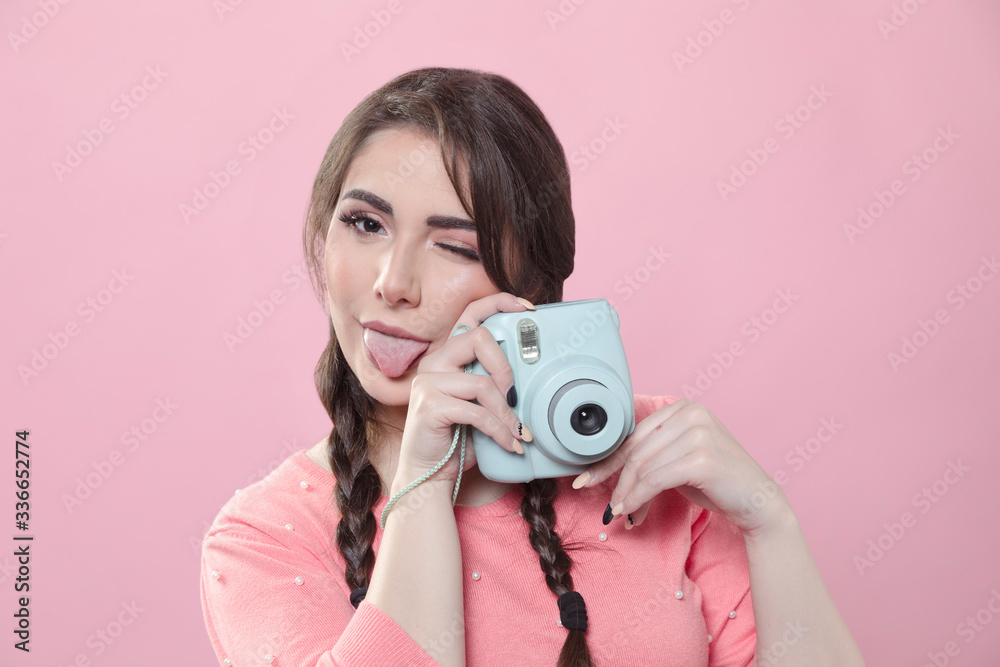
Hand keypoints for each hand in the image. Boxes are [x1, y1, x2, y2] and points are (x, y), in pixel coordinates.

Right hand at [395, 292, 531, 485]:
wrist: (427, 473)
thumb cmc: (456, 437)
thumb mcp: (479, 404)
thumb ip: (493, 383)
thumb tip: (533, 375)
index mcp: (447, 355)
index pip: (470, 313)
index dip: (499, 303)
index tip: (528, 309)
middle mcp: (433, 361)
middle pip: (477, 337)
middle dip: (505, 367)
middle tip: (514, 395)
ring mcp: (427, 382)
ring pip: (482, 383)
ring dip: (506, 413)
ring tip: (518, 432)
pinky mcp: (428, 406)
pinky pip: (476, 413)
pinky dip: (499, 431)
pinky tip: (509, 444)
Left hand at [573, 398, 790, 536]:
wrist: (758, 502)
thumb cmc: (716, 483)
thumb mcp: (676, 462)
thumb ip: (648, 458)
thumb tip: (605, 475)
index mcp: (683, 407)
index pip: (634, 435)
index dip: (608, 460)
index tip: (586, 479)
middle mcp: (691, 413)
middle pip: (636, 450)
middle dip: (617, 482)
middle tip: (609, 508)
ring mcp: (698, 433)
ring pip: (643, 467)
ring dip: (627, 495)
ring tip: (623, 514)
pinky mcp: (702, 457)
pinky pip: (655, 480)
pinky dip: (638, 498)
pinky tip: (632, 512)